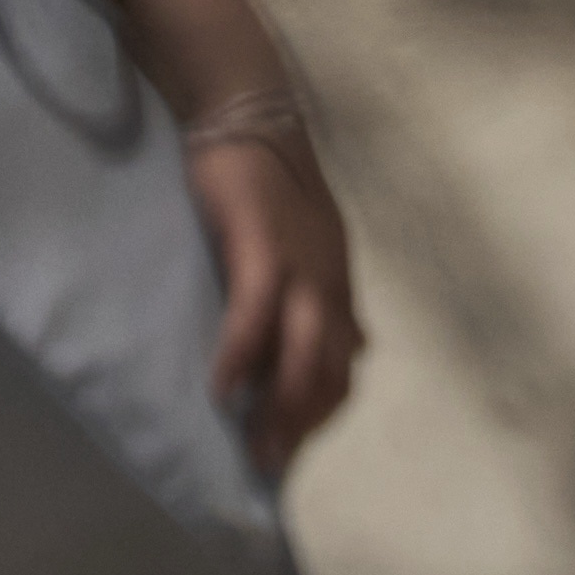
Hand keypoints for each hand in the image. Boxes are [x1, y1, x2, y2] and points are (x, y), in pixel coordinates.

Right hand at [184, 121, 362, 474]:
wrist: (248, 107)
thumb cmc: (263, 177)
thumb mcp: (302, 243)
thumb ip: (319, 294)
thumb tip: (350, 346)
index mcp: (337, 284)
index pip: (344, 366)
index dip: (323, 411)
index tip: (294, 448)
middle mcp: (330, 282)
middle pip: (332, 372)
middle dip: (305, 425)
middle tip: (272, 466)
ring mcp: (302, 265)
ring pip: (306, 353)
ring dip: (282, 407)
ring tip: (255, 446)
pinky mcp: (263, 245)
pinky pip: (256, 315)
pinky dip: (242, 356)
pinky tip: (224, 390)